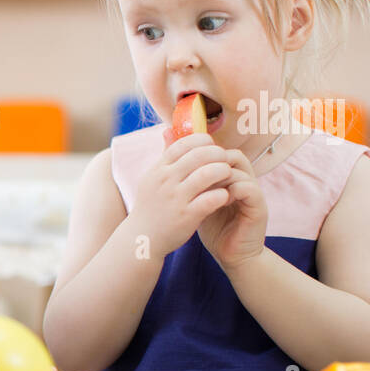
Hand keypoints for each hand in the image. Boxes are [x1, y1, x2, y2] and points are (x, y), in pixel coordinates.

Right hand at [127, 129, 233, 258]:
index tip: (211, 148)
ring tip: (228, 176)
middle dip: (218, 154)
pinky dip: (223, 194)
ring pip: (208, 173)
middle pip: (199, 155)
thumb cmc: (151, 207)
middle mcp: (165, 181)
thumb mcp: (152, 179)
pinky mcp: (186, 216)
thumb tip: (168, 131)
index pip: (184, 143)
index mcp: (159, 169)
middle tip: (225, 160)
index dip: (203, 142)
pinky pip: (212, 198)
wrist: (141, 239)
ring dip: (223, 171)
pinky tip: (225, 196)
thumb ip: (164, 156)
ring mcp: (176, 198)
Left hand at [196, 148, 268, 271]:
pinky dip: (231, 191)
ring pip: (240, 171)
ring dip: (219, 177)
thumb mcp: (198, 203)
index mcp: (232, 178)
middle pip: (233, 156)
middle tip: (194, 175)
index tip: (185, 168)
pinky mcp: (259, 207)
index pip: (222, 152)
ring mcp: (254, 193)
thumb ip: (191, 185)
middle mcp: (245, 181)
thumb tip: (169, 167)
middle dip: (212, 163)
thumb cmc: (214, 229)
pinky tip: (215, 201)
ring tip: (202, 189)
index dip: (205, 155)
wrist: (231, 256)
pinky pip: (248, 189)